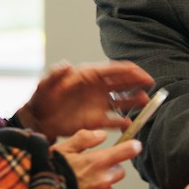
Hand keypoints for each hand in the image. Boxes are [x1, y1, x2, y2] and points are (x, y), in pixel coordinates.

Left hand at [16, 61, 153, 140]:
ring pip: (122, 101)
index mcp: (90, 75)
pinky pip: (114, 121)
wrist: (38, 119)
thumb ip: (56, 74)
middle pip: (123, 83)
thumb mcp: (46, 84)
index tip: (144, 76)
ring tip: (145, 102)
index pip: (115, 70)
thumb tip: (67, 65)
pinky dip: (122, 122)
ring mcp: (99, 104)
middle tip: (149, 86)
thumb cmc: (42, 98)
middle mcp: (98, 88)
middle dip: (138, 83)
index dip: (131, 71)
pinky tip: (129, 124)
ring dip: (135, 101)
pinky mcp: (96, 120)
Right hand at [53, 130, 141, 188]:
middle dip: (110, 169)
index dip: (131, 147)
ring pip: (108, 188)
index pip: (124, 152)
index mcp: (96, 162)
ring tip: (80, 184)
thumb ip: (84, 139)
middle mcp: (101, 181)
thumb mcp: (62, 149)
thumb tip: (101, 135)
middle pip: (119, 172)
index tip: (135, 145)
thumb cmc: (47, 172)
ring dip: (100, 185)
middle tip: (93, 167)